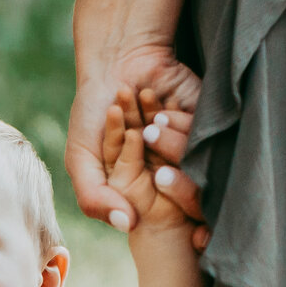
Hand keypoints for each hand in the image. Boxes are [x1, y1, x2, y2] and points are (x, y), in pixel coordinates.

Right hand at [67, 42, 203, 235]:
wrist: (116, 60)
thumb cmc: (94, 110)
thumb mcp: (81, 158)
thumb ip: (94, 198)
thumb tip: (128, 226)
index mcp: (144, 188)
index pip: (167, 215)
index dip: (171, 213)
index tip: (154, 192)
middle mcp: (171, 170)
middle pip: (186, 192)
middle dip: (162, 167)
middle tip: (137, 134)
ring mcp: (189, 145)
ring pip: (191, 160)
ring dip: (160, 134)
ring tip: (134, 105)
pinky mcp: (204, 120)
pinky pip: (201, 132)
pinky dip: (175, 117)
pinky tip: (153, 94)